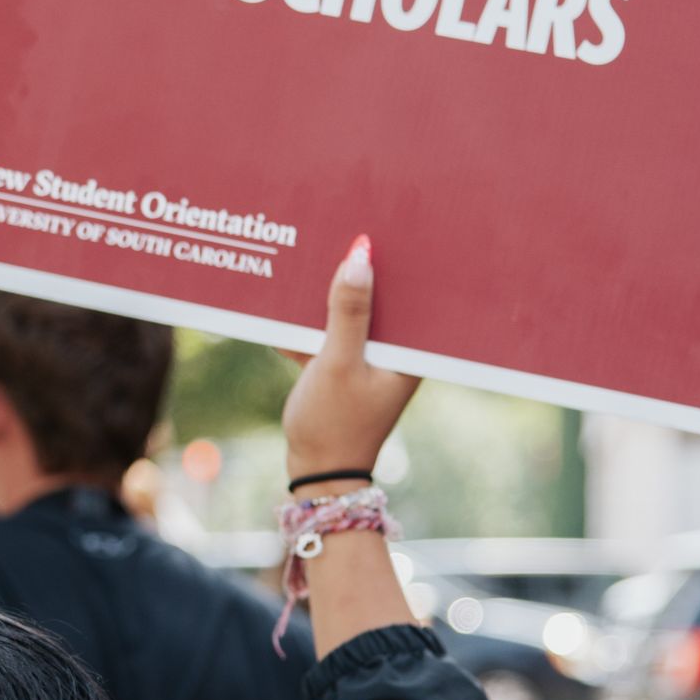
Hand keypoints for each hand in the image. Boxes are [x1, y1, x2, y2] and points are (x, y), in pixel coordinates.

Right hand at [281, 236, 417, 481]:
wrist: (316, 473)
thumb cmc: (334, 424)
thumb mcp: (338, 363)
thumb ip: (349, 312)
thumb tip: (360, 257)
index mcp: (410, 351)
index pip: (412, 293)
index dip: (400, 260)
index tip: (388, 225)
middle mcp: (395, 351)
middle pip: (379, 298)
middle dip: (359, 270)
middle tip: (344, 228)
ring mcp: (369, 358)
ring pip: (351, 312)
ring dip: (330, 294)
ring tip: (312, 256)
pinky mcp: (344, 365)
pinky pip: (330, 331)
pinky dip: (312, 320)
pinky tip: (287, 304)